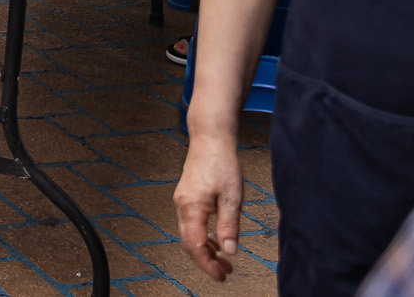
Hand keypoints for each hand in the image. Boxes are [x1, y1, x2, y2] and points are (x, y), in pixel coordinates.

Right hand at [174, 130, 244, 280]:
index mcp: (191, 207)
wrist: (210, 139)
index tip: (221, 275)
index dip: (207, 264)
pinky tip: (217, 240)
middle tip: (225, 272)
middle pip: (189, 243)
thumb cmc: (221, 162)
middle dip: (206, 260)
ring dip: (206, 250)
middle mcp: (182, 206)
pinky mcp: (187, 197)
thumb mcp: (232, 196)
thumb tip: (229, 250)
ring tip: (224, 260)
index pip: (195, 245)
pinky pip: (192, 224)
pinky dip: (204, 236)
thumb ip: (229, 225)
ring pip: (190, 234)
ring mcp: (182, 201)